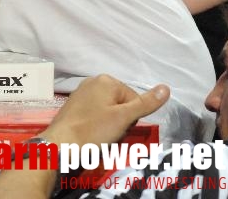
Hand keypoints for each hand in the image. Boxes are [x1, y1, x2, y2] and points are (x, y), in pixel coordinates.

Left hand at [41, 75, 168, 146]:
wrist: (61, 145)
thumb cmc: (93, 130)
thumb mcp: (124, 118)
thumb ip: (145, 104)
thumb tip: (166, 88)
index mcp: (106, 80)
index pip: (134, 99)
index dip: (132, 117)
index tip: (120, 126)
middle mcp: (92, 82)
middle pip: (122, 104)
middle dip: (121, 121)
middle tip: (110, 132)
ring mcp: (81, 93)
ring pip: (110, 111)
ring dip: (111, 125)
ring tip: (100, 135)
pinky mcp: (74, 106)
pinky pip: (96, 115)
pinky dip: (98, 125)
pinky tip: (91, 134)